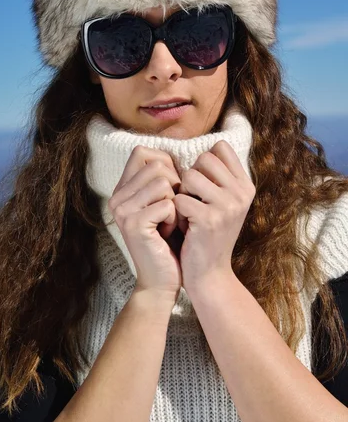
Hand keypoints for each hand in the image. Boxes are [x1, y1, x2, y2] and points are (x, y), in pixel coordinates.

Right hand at [108, 145, 182, 303]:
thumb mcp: (164, 203)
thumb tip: (176, 148)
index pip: (143, 152)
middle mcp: (117, 197)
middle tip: (171, 212)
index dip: (166, 165)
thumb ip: (164, 177)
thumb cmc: (169, 240)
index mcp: (122, 189)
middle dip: (175, 186)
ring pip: (164, 182)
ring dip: (176, 204)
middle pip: (156, 165)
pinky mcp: (133, 224)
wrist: (160, 281)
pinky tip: (167, 234)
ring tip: (169, 223)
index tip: (172, 190)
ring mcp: (122, 210)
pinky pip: (168, 204)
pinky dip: (175, 219)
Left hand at [173, 140, 255, 293]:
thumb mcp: (223, 202)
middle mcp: (241, 193)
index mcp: (246, 185)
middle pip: (203, 159)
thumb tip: (206, 146)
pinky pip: (180, 198)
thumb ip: (219, 177)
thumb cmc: (209, 234)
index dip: (204, 162)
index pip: (220, 148)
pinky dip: (174, 211)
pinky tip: (183, 225)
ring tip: (187, 212)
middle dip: (190, 177)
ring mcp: (227, 206)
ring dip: (181, 193)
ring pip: (190, 175)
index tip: (202, 185)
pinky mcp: (209, 219)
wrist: (209, 275)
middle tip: (192, 201)